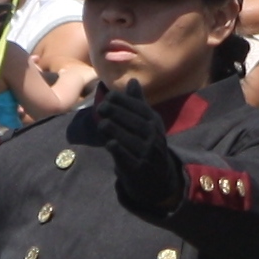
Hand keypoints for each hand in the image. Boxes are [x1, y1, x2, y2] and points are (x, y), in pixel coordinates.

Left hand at [89, 79, 186, 214]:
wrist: (156, 177)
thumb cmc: (145, 144)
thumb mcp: (146, 123)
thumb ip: (137, 103)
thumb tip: (132, 80)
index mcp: (155, 123)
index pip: (141, 109)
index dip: (125, 101)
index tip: (109, 95)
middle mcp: (154, 137)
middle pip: (136, 123)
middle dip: (118, 113)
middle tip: (101, 107)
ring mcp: (147, 154)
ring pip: (131, 140)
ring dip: (116, 130)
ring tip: (102, 123)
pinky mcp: (138, 169)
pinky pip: (128, 158)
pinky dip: (119, 150)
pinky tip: (109, 143)